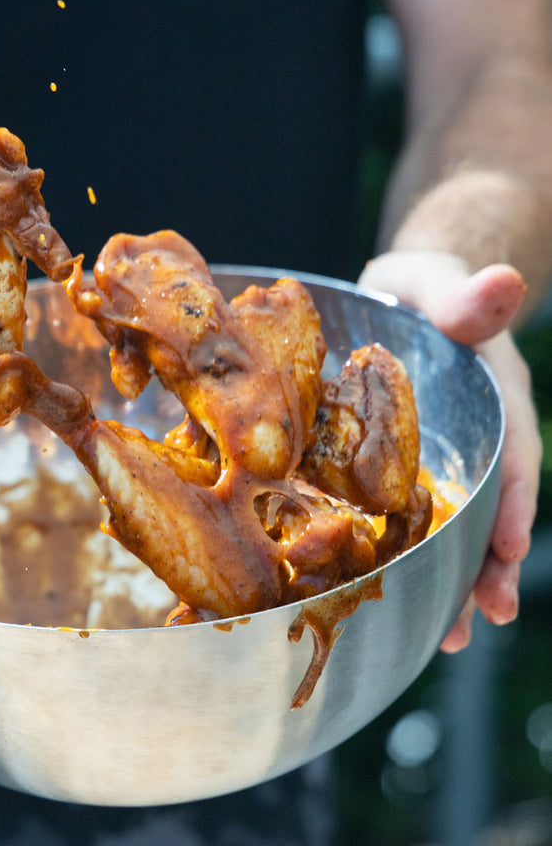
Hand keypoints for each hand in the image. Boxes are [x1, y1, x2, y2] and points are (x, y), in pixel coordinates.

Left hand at [359, 250, 539, 651]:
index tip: (508, 545)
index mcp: (494, 398)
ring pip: (459, 523)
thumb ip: (467, 297)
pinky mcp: (408, 467)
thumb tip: (504, 281)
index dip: (514, 499)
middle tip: (485, 617)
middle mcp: (479, 437)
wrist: (402, 297)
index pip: (514, 452)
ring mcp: (446, 456)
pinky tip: (403, 597)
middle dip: (491, 563)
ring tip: (453, 633)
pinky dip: (415, 555)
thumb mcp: (440, 286)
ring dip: (458, 576)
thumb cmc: (425, 289)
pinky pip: (417, 516)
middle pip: (494, 505)